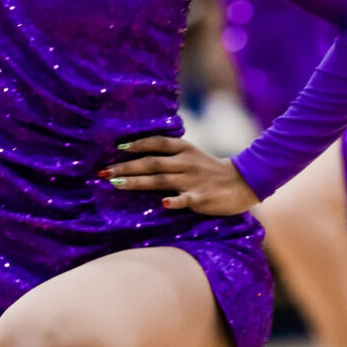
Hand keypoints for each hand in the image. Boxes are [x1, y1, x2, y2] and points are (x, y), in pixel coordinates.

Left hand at [99, 135, 258, 215]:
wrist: (243, 182)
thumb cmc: (211, 170)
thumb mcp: (192, 155)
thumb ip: (169, 155)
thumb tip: (139, 156)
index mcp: (184, 149)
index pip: (157, 143)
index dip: (137, 145)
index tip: (118, 148)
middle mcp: (185, 162)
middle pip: (151, 163)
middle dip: (126, 167)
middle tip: (103, 172)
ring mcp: (192, 180)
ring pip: (160, 180)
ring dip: (137, 182)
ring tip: (117, 184)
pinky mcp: (201, 197)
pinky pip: (185, 199)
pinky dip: (174, 201)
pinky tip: (162, 204)